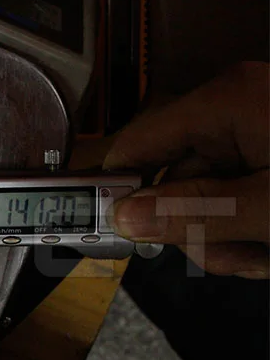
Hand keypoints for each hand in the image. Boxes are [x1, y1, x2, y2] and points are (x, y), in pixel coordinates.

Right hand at [104, 61, 268, 277]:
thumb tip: (126, 217)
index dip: (118, 190)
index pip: (137, 144)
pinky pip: (236, 192)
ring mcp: (257, 129)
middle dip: (198, 230)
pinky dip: (250, 226)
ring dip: (228, 237)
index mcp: (228, 101)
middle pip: (175, 179)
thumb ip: (194, 214)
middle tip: (234, 258)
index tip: (105, 230)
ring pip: (208, 195)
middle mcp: (236, 108)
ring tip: (264, 255)